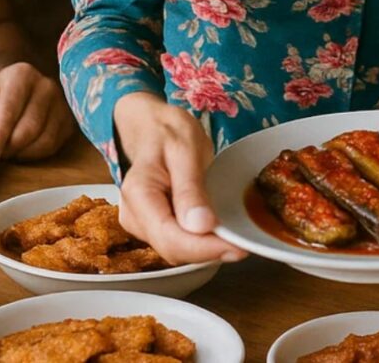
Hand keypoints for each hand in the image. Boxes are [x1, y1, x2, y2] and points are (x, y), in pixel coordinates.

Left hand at [0, 62, 73, 163]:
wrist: (13, 94)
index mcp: (21, 74)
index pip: (11, 110)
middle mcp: (46, 85)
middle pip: (30, 127)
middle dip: (10, 147)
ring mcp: (61, 102)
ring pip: (44, 139)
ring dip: (22, 152)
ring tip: (7, 150)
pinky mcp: (68, 120)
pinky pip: (53, 145)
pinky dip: (34, 154)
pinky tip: (21, 149)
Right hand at [113, 92, 244, 265]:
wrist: (151, 127)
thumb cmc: (167, 132)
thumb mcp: (185, 149)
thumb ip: (190, 189)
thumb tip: (201, 227)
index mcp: (139, 194)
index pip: (170, 237)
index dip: (204, 249)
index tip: (237, 247)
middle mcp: (134, 216)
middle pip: (173, 249)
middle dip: (209, 251)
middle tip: (244, 244)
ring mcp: (142, 224)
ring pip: (177, 250)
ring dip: (206, 249)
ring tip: (236, 239)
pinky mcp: (154, 226)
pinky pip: (179, 242)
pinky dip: (201, 242)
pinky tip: (220, 233)